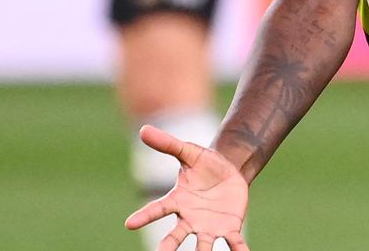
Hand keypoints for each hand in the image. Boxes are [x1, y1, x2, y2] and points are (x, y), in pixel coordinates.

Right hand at [125, 125, 250, 250]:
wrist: (229, 172)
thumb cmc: (204, 164)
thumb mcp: (188, 152)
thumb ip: (168, 144)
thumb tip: (144, 129)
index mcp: (178, 201)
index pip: (158, 209)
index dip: (144, 216)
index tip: (129, 224)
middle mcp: (189, 219)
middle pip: (177, 235)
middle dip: (169, 246)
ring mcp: (208, 226)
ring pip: (204, 244)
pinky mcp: (229, 228)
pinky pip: (234, 242)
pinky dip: (239, 250)